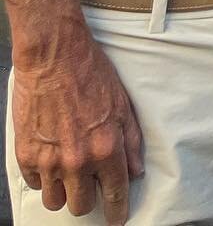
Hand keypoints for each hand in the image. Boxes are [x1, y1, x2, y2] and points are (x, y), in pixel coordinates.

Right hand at [10, 25, 143, 223]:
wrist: (54, 55)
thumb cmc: (91, 74)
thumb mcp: (123, 103)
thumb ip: (131, 140)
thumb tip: (136, 170)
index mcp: (107, 148)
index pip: (114, 194)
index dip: (117, 211)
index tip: (117, 219)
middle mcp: (78, 160)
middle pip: (81, 205)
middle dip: (87, 198)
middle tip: (89, 183)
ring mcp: (49, 160)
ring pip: (55, 202)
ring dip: (63, 191)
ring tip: (68, 172)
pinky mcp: (25, 155)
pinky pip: (35, 184)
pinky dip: (43, 177)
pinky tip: (50, 157)